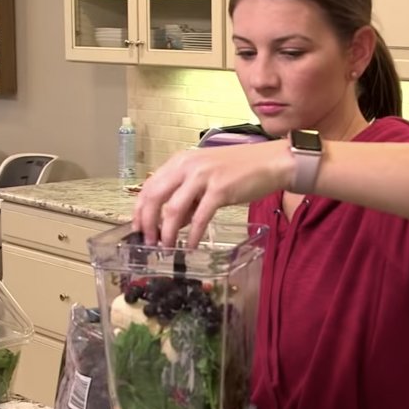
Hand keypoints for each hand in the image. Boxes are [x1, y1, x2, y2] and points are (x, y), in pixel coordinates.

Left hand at [133, 139, 292, 246]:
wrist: (271, 162)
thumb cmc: (240, 170)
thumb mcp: (206, 178)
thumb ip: (187, 196)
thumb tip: (174, 222)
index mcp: (181, 161)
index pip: (150, 185)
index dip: (139, 209)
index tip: (137, 227)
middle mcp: (188, 165)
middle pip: (154, 196)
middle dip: (147, 223)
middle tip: (148, 242)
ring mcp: (203, 177)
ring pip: (173, 209)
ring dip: (167, 232)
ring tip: (167, 247)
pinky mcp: (220, 190)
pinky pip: (199, 217)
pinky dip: (193, 235)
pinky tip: (191, 246)